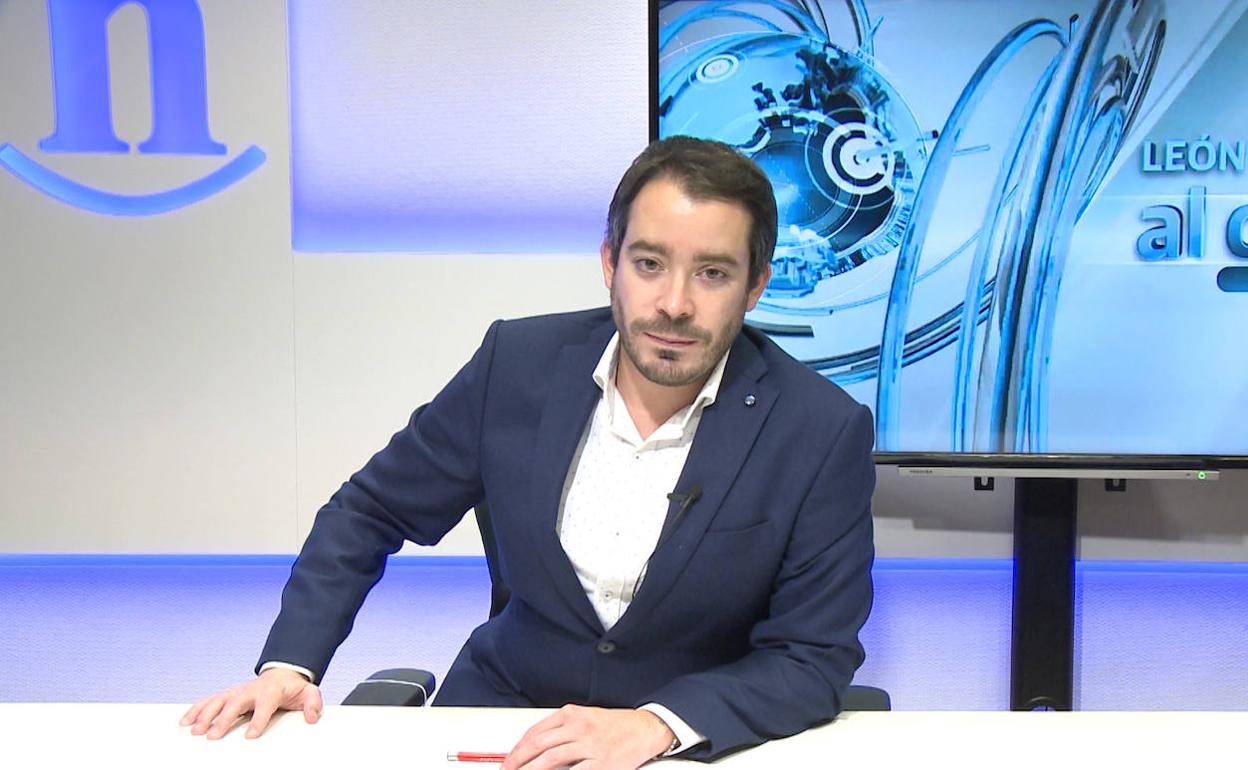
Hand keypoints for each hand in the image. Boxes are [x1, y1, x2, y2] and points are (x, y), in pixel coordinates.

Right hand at [179, 668, 322, 739]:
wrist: (284, 673)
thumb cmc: (294, 687)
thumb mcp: (309, 693)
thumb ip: (313, 703)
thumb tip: (312, 717)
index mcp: (272, 690)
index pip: (265, 704)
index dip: (258, 719)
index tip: (251, 735)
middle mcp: (251, 689)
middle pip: (236, 703)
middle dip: (224, 719)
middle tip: (214, 736)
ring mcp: (238, 691)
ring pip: (218, 701)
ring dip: (205, 715)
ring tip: (195, 731)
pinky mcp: (229, 694)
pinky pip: (210, 700)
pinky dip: (196, 709)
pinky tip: (185, 721)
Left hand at [501, 705, 674, 769]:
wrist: (644, 728)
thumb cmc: (615, 725)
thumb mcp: (585, 717)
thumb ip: (562, 729)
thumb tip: (537, 746)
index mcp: (571, 714)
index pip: (535, 731)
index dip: (518, 748)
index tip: (509, 758)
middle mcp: (578, 727)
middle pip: (538, 744)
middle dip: (518, 760)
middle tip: (507, 769)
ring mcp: (589, 745)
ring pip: (550, 758)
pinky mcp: (601, 762)